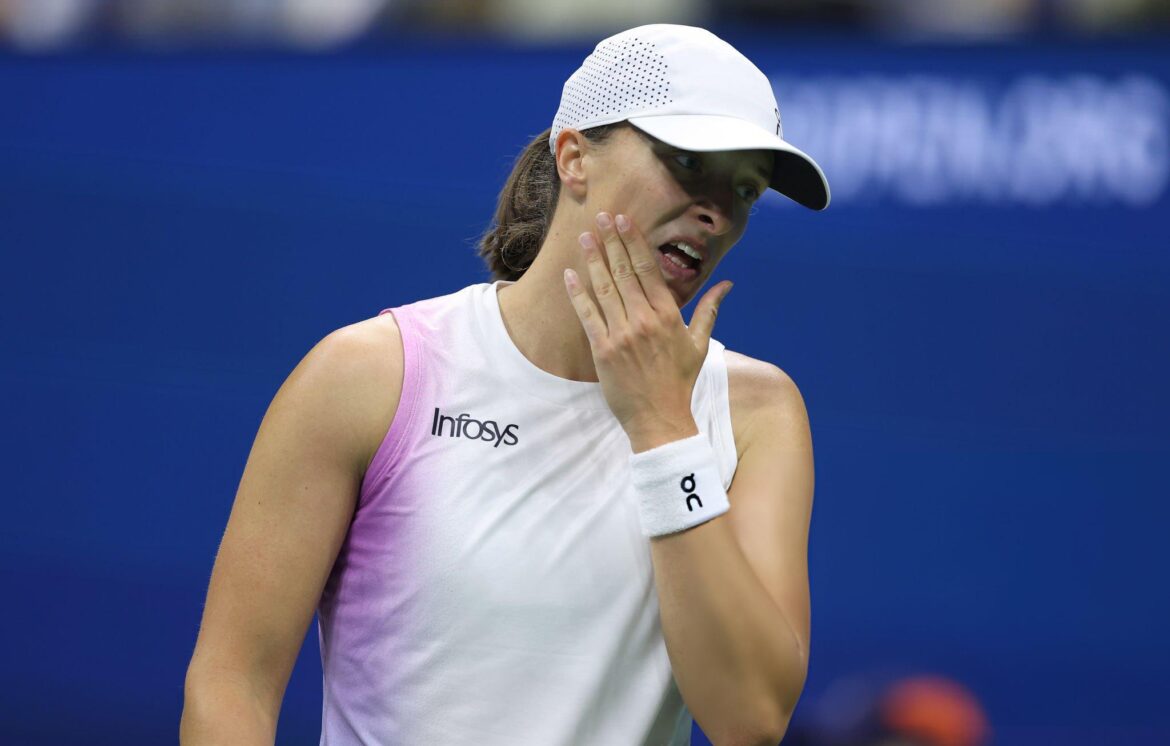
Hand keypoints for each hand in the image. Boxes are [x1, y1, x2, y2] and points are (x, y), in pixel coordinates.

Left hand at [563, 211, 732, 452]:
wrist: (660, 419)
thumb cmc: (680, 382)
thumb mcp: (699, 344)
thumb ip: (709, 309)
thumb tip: (727, 284)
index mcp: (668, 315)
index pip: (648, 269)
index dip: (634, 242)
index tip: (624, 221)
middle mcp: (644, 320)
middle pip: (624, 272)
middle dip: (611, 242)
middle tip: (600, 217)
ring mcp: (622, 334)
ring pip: (605, 289)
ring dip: (593, 260)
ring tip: (584, 237)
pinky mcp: (602, 350)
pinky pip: (587, 315)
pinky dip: (577, 294)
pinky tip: (570, 275)